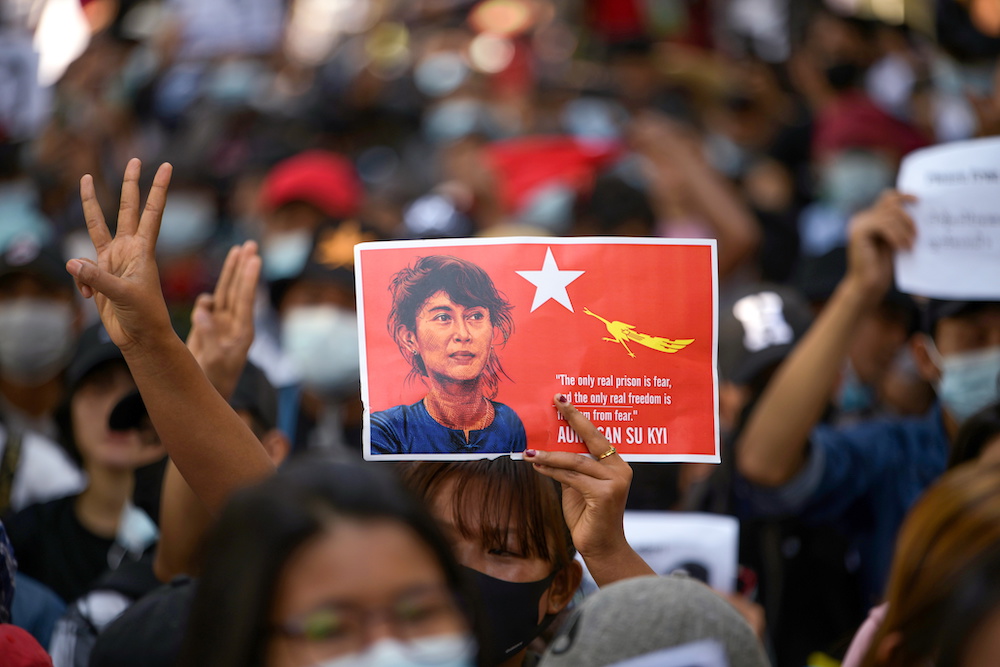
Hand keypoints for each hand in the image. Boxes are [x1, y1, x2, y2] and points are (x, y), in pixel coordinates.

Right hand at [67, 158, 173, 352]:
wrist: (140, 337)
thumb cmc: (145, 316)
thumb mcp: (125, 296)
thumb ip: (99, 279)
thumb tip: (72, 262)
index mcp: (143, 250)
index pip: (152, 213)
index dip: (158, 190)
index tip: (165, 166)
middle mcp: (129, 249)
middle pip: (128, 209)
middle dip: (130, 184)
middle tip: (135, 159)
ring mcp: (114, 260)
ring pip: (98, 226)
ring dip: (92, 204)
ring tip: (86, 177)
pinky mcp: (100, 275)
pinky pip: (82, 269)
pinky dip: (82, 281)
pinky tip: (90, 298)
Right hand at [186, 241, 260, 398]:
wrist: (208, 393)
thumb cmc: (215, 379)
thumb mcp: (214, 359)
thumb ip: (209, 334)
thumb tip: (204, 309)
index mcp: (243, 332)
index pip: (246, 300)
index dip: (249, 279)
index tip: (255, 259)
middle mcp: (234, 324)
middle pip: (238, 290)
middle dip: (243, 267)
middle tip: (250, 245)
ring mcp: (221, 324)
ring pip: (226, 292)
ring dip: (231, 272)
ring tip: (238, 250)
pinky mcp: (208, 327)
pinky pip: (208, 307)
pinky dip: (207, 300)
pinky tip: (207, 301)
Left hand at [525, 394, 633, 559]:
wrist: (601, 548)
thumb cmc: (589, 516)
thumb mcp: (578, 486)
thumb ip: (571, 468)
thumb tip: (548, 448)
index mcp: (617, 464)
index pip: (597, 435)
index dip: (579, 417)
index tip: (562, 400)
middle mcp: (621, 469)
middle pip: (591, 440)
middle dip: (572, 419)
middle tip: (555, 403)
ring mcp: (615, 482)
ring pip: (576, 461)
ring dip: (549, 455)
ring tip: (529, 451)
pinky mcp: (605, 495)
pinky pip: (571, 477)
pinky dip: (552, 470)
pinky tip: (537, 466)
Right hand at [845, 190, 916, 302]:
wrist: (867, 284)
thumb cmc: (882, 265)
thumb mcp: (893, 240)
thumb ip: (898, 225)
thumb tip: (916, 208)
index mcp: (869, 217)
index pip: (888, 197)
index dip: (903, 195)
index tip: (919, 201)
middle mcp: (862, 218)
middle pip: (890, 203)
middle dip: (908, 217)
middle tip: (917, 234)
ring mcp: (858, 224)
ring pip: (889, 215)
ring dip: (905, 230)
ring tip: (911, 245)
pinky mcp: (858, 232)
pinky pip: (883, 225)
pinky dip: (897, 236)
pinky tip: (902, 248)